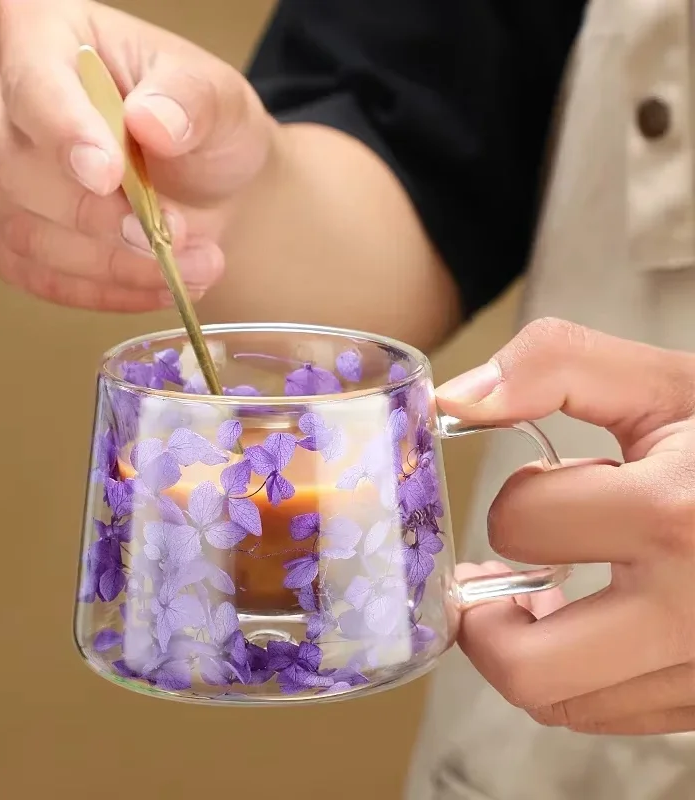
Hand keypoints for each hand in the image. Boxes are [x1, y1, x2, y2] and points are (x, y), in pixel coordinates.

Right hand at [0, 0, 274, 310]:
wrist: (200, 181)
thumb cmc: (198, 124)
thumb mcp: (219, 99)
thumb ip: (191, 100)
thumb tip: (152, 121)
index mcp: (39, 33)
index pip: (32, 83)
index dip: (66, 134)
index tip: (109, 176)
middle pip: (17, 170)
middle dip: (102, 218)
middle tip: (175, 235)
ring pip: (25, 234)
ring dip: (113, 266)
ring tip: (189, 268)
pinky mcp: (1, 232)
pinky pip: (37, 277)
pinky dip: (101, 293)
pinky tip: (154, 288)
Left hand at [438, 318, 694, 734]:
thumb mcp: (665, 386)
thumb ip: (554, 367)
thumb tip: (453, 397)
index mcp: (676, 518)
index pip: (520, 525)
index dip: (513, 499)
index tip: (542, 486)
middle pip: (527, 669)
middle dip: (486, 619)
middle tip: (490, 578)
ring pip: (566, 704)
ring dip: (531, 647)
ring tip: (543, 594)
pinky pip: (615, 712)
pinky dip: (582, 672)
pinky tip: (594, 620)